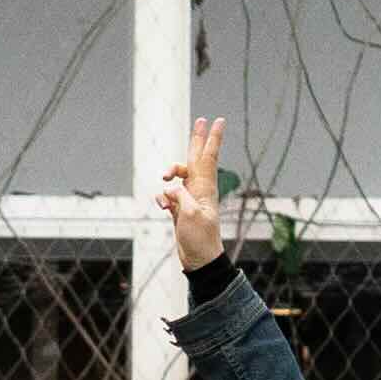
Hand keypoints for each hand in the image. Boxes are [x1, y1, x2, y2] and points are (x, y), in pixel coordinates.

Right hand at [154, 112, 229, 276]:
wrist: (199, 260)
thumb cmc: (199, 239)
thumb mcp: (191, 215)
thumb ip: (180, 197)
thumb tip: (170, 189)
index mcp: (205, 188)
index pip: (208, 157)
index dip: (212, 139)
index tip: (218, 120)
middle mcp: (199, 190)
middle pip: (197, 158)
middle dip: (198, 139)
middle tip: (202, 120)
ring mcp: (190, 199)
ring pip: (178, 176)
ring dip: (170, 173)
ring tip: (164, 175)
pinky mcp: (181, 209)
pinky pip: (168, 195)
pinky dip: (162, 197)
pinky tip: (162, 206)